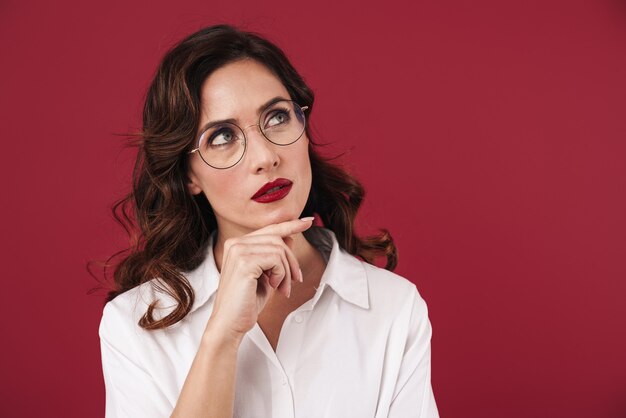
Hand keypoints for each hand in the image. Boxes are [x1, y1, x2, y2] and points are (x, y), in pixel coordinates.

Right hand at [207, 217, 313, 339]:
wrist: (229, 324)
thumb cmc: (246, 302)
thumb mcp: (265, 275)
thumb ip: (274, 256)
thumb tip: (289, 237)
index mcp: (237, 244)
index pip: (269, 230)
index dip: (291, 225)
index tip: (309, 221)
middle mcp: (235, 243)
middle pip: (278, 239)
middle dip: (291, 261)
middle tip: (294, 281)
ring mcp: (238, 251)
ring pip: (279, 249)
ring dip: (287, 272)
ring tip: (283, 289)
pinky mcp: (244, 262)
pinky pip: (276, 259)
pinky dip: (281, 274)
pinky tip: (274, 287)